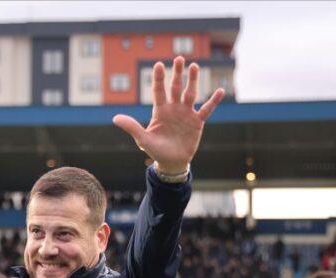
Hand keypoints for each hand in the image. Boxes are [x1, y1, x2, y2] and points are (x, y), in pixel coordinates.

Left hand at [112, 56, 225, 173]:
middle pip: (175, 87)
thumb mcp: (143, 139)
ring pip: (190, 94)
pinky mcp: (197, 122)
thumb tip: (115, 118)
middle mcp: (174, 109)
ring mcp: (186, 114)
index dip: (159, 78)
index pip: (159, 91)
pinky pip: (207, 109)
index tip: (158, 64)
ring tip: (194, 66)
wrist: (171, 162)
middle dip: (177, 73)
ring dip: (193, 80)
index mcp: (160, 111)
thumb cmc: (156, 150)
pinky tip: (219, 90)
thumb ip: (132, 127)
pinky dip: (213, 101)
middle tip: (179, 58)